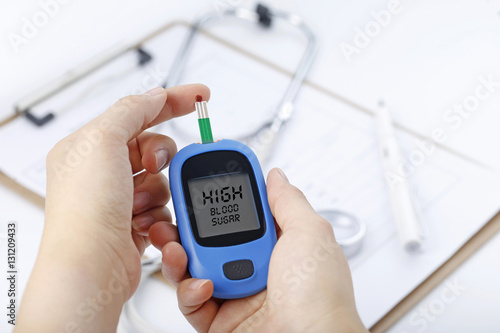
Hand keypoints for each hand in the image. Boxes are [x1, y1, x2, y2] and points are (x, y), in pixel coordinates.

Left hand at [16, 84, 209, 331]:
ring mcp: (118, 199)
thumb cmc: (86, 211)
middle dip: (160, 157)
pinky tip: (142, 223)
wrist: (93, 268)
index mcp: (88, 147)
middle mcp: (102, 172)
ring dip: (157, 191)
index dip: (171, 101)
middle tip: (153, 165)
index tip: (200, 96)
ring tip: (138, 205)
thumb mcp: (103, 141)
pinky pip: (163, 206)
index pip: (136, 113)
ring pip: (162, 179)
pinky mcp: (133, 222)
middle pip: (153, 147)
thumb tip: (155, 96)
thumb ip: (131, 111)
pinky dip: (158, 213)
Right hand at [150, 168, 366, 332]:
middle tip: (173, 214)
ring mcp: (237, 294)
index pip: (243, 213)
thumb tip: (275, 176)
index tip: (201, 179)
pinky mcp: (219, 321)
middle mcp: (256, 268)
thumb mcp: (310, 234)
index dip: (221, 195)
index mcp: (278, 245)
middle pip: (211, 238)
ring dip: (179, 255)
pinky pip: (192, 300)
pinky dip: (189, 290)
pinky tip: (203, 285)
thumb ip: (287, 201)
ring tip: (175, 247)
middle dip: (187, 225)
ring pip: (194, 267)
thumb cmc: (320, 298)